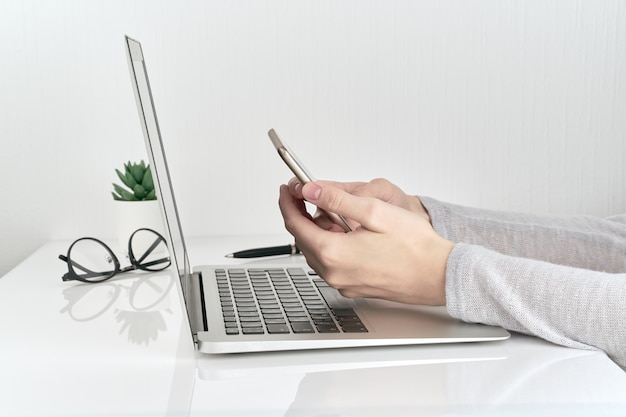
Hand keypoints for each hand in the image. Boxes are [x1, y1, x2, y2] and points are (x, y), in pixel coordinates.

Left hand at [278, 180, 453, 305]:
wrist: (440, 275)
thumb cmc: (415, 247)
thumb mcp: (374, 211)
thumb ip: (337, 199)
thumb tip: (310, 191)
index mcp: (333, 253)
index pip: (295, 224)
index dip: (288, 202)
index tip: (287, 189)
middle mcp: (334, 273)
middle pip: (303, 239)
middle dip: (301, 214)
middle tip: (305, 195)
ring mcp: (344, 283)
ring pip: (317, 252)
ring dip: (317, 230)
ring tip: (332, 211)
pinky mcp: (355, 287)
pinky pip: (331, 263)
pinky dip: (331, 245)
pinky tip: (346, 233)